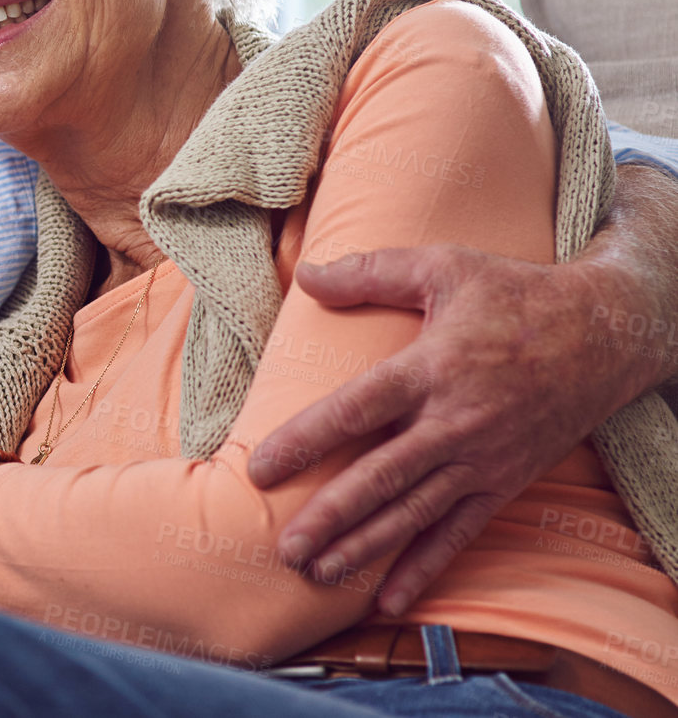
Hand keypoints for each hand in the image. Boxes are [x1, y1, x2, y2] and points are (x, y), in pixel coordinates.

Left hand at [249, 244, 646, 615]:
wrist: (607, 333)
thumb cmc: (517, 295)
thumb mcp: (444, 267)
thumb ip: (370, 272)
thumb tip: (306, 274)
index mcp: (431, 368)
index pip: (356, 410)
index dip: (306, 440)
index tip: (261, 468)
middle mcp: (455, 422)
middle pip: (382, 476)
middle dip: (330, 515)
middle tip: (284, 547)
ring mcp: (482, 458)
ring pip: (414, 513)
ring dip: (365, 548)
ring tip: (317, 573)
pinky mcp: (504, 481)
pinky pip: (458, 533)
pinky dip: (423, 568)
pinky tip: (388, 600)